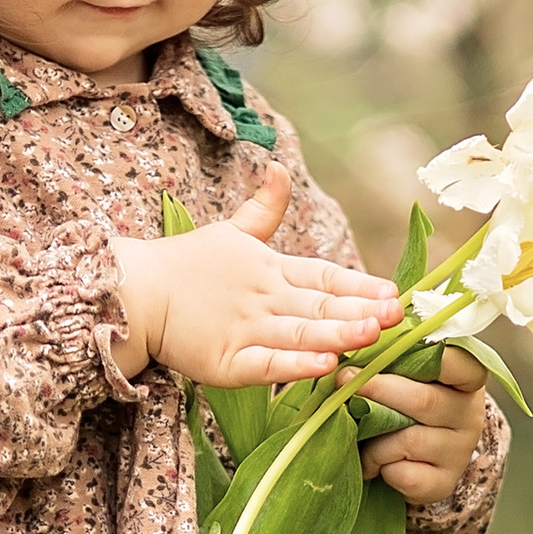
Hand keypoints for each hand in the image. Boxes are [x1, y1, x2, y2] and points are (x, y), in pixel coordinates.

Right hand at [110, 173, 397, 386]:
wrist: (133, 293)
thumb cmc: (184, 265)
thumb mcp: (230, 231)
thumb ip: (264, 208)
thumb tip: (279, 166)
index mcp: (271, 270)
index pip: (325, 277)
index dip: (360, 285)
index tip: (395, 293)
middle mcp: (265, 299)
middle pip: (321, 306)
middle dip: (362, 310)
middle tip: (399, 316)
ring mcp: (246, 331)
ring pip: (301, 334)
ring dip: (338, 334)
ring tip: (373, 335)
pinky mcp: (226, 363)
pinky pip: (267, 366)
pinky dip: (295, 366)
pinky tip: (324, 366)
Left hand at [359, 343, 490, 503]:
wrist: (417, 461)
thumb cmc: (404, 406)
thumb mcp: (408, 377)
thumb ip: (394, 357)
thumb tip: (353, 342)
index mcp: (466, 380)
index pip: (460, 363)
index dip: (428, 354)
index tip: (386, 349)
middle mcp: (469, 414)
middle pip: (423, 400)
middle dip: (377, 390)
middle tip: (342, 381)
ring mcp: (459, 451)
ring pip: (409, 441)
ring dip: (374, 440)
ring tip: (356, 437)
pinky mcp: (443, 483)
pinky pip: (405, 475)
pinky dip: (382, 469)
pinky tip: (375, 465)